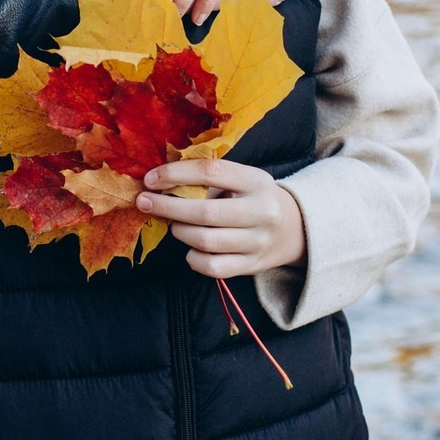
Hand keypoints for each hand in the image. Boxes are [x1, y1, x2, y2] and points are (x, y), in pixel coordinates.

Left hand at [136, 159, 306, 277]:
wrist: (296, 228)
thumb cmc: (255, 197)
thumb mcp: (243, 178)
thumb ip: (210, 178)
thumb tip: (161, 181)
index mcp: (256, 181)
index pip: (210, 172)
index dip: (175, 174)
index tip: (150, 178)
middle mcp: (261, 211)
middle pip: (205, 212)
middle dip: (167, 207)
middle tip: (144, 202)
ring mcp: (258, 242)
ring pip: (206, 241)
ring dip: (180, 232)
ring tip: (173, 224)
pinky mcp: (252, 266)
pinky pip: (213, 267)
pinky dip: (193, 258)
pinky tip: (190, 248)